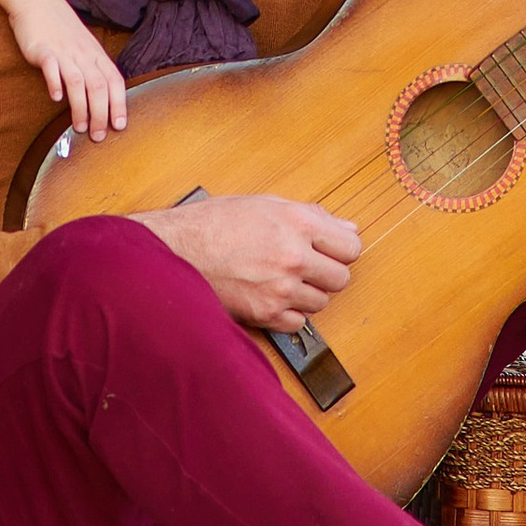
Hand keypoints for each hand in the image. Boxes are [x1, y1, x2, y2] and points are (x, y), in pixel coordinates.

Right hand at [19, 0, 128, 140]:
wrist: (38, 1)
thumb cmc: (62, 30)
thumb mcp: (84, 47)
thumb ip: (91, 69)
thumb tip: (100, 100)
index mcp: (96, 54)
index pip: (114, 81)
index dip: (119, 104)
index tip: (120, 126)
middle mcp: (83, 54)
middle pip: (98, 86)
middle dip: (101, 114)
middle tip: (98, 136)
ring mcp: (63, 51)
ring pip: (78, 81)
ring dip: (81, 107)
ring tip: (80, 127)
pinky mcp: (42, 49)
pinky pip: (52, 67)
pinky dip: (55, 83)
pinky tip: (56, 97)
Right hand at [136, 190, 360, 331]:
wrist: (175, 251)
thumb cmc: (213, 223)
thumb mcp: (264, 203)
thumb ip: (311, 215)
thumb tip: (347, 228)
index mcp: (296, 222)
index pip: (350, 246)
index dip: (343, 249)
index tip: (333, 251)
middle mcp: (293, 256)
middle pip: (341, 278)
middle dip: (328, 272)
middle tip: (308, 265)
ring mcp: (280, 288)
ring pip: (321, 301)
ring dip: (307, 293)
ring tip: (282, 278)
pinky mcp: (265, 314)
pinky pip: (298, 322)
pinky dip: (289, 313)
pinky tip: (272, 296)